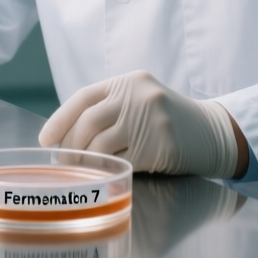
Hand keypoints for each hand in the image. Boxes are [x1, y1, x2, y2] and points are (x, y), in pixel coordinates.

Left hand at [39, 70, 243, 177]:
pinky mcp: (160, 144)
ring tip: (82, 171)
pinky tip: (108, 175)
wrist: (212, 131)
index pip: (83, 98)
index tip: (45, 140)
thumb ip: (109, 109)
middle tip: (64, 163)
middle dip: (70, 146)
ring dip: (86, 162)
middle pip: (89, 122)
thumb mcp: (139, 101)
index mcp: (128, 82)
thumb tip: (64, 134)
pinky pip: (123, 162)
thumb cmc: (167, 121)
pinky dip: (111, 171)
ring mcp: (150, 119)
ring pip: (102, 145)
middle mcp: (138, 95)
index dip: (59, 120)